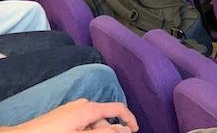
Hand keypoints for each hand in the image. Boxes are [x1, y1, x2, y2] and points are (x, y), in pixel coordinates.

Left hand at [1, 99, 137, 131]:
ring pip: (93, 122)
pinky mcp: (64, 115)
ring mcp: (72, 109)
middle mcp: (83, 104)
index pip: (118, 108)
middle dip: (110, 131)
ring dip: (96, 132)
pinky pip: (82, 122)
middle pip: (105, 118)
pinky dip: (87, 131)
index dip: (130, 119)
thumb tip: (126, 129)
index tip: (136, 131)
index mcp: (90, 107)